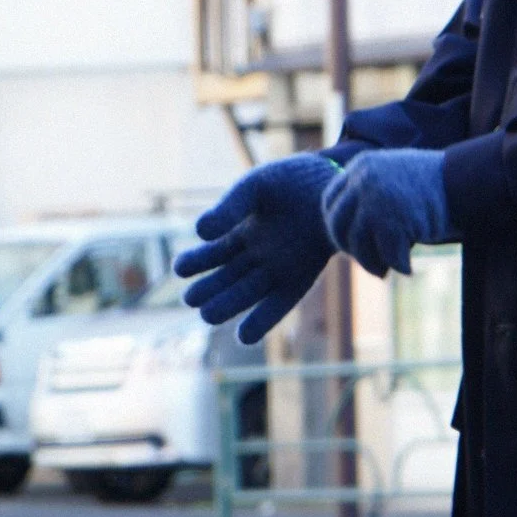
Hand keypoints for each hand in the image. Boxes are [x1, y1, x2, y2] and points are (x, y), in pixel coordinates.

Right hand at [174, 154, 336, 341]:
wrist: (337, 182)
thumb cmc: (295, 181)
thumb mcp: (255, 188)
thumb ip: (229, 208)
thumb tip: (199, 232)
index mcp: (241, 233)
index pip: (211, 254)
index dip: (194, 263)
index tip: (180, 269)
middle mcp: (257, 255)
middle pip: (225, 280)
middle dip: (208, 291)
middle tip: (191, 299)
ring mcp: (278, 269)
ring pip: (245, 294)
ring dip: (227, 306)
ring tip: (207, 315)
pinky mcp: (300, 280)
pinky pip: (277, 305)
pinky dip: (261, 321)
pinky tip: (244, 335)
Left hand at [322, 149, 452, 277]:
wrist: (465, 180)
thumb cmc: (433, 187)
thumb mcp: (393, 181)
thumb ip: (369, 198)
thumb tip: (347, 238)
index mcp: (361, 166)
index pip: (330, 201)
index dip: (336, 226)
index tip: (349, 243)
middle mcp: (363, 179)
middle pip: (338, 224)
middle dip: (351, 249)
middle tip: (369, 263)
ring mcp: (376, 198)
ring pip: (358, 243)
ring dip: (371, 263)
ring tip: (384, 271)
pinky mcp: (393, 219)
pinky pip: (386, 254)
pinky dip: (398, 266)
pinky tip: (408, 269)